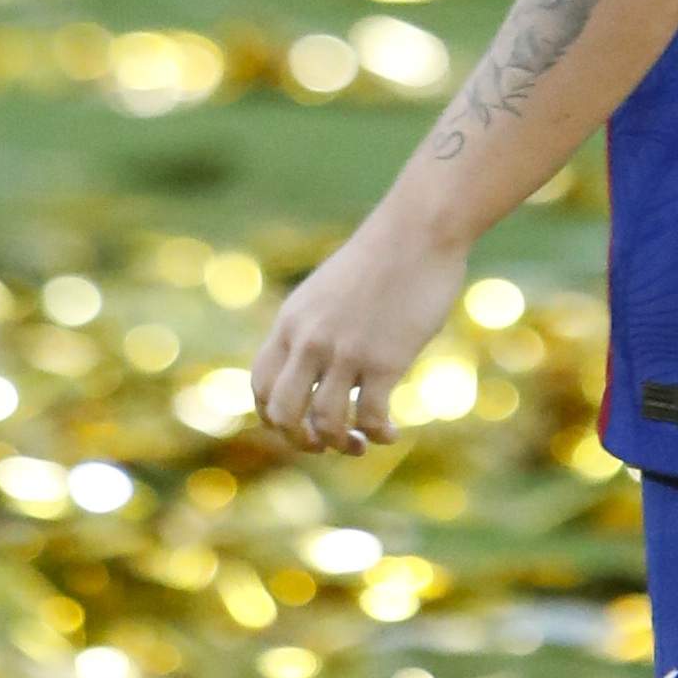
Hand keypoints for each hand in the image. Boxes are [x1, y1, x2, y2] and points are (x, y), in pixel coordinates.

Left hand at [253, 207, 468, 453]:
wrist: (418, 232)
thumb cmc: (381, 260)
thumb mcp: (327, 293)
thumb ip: (315, 329)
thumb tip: (321, 371)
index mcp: (291, 323)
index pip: (260, 386)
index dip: (272, 418)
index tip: (299, 426)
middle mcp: (310, 340)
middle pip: (282, 412)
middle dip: (298, 440)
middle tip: (323, 444)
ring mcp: (345, 352)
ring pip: (325, 422)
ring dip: (339, 444)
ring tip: (358, 444)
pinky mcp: (384, 360)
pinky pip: (371, 416)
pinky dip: (379, 434)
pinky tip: (392, 433)